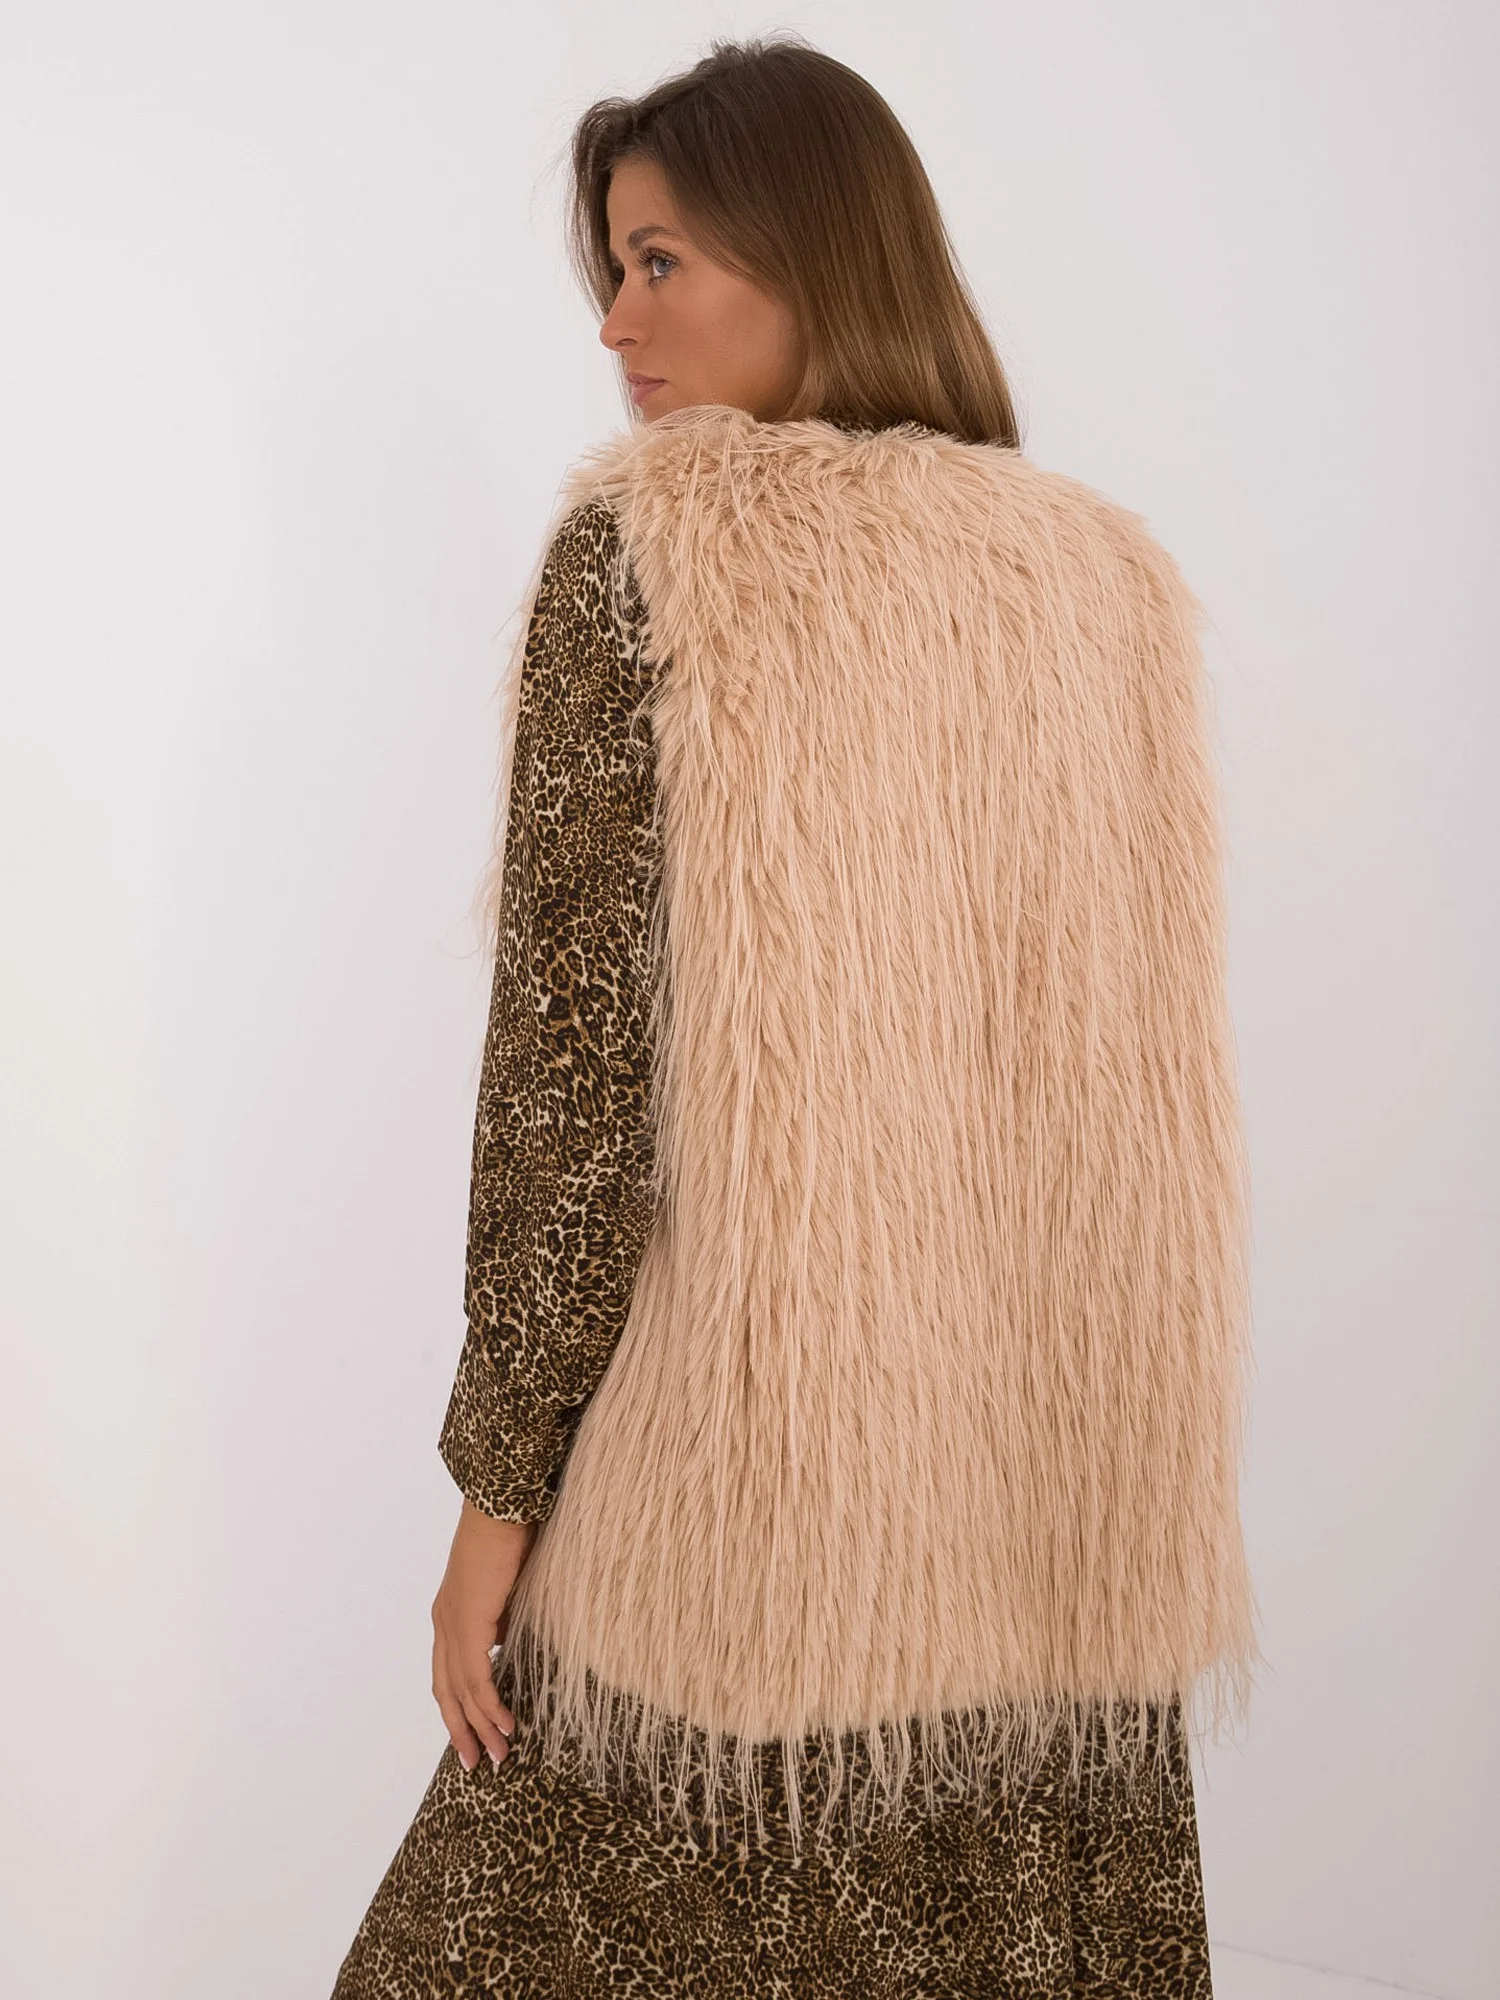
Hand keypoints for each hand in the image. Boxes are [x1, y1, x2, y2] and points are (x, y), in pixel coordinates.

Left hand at [431, 1497, 537, 1771]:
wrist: (502, 1508)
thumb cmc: (511, 1535)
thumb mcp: (510, 1588)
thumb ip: (506, 1619)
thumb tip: (513, 1643)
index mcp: (450, 1614)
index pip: (448, 1674)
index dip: (458, 1708)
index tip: (474, 1735)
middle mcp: (444, 1624)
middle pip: (446, 1691)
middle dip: (462, 1730)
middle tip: (477, 1762)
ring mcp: (452, 1625)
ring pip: (461, 1691)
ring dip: (479, 1726)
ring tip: (498, 1755)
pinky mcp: (467, 1625)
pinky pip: (477, 1678)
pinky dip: (489, 1706)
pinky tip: (504, 1725)